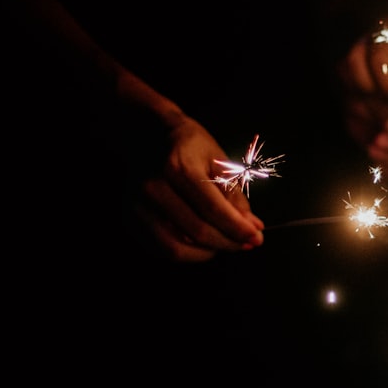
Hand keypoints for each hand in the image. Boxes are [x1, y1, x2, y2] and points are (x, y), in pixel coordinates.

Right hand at [130, 116, 265, 262]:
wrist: (147, 134)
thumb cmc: (189, 145)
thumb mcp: (218, 160)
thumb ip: (234, 195)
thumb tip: (252, 227)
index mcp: (178, 167)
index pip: (213, 210)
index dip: (238, 228)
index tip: (257, 237)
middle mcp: (153, 188)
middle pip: (198, 231)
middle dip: (229, 243)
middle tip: (248, 243)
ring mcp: (137, 206)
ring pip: (178, 248)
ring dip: (209, 252)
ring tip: (227, 243)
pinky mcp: (130, 220)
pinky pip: (162, 249)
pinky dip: (188, 253)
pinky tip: (204, 245)